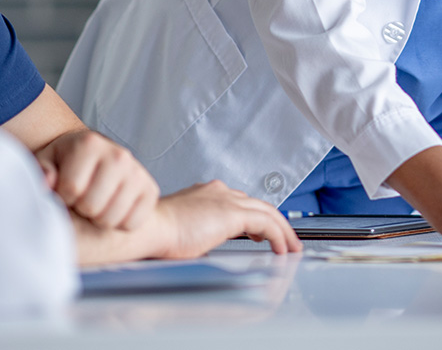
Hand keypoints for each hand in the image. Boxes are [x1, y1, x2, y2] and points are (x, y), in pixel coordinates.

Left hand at [36, 128, 158, 230]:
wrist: (101, 163)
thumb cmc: (67, 164)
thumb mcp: (48, 161)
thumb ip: (41, 171)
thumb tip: (47, 182)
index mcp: (90, 143)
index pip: (71, 188)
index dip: (63, 197)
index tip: (65, 190)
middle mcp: (118, 154)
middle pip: (92, 206)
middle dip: (81, 209)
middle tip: (81, 199)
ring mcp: (137, 172)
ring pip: (111, 218)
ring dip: (99, 219)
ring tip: (96, 203)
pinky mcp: (150, 190)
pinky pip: (132, 224)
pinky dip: (119, 225)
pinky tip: (112, 209)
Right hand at [70, 179, 301, 264]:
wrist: (150, 227)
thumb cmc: (157, 234)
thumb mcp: (183, 232)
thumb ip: (199, 234)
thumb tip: (206, 249)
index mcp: (206, 194)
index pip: (240, 202)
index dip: (255, 218)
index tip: (261, 233)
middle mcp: (219, 192)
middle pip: (257, 204)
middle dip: (275, 223)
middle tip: (285, 240)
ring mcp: (227, 199)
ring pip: (267, 211)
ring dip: (282, 230)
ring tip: (290, 247)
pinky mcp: (232, 213)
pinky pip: (266, 223)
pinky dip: (277, 235)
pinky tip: (282, 249)